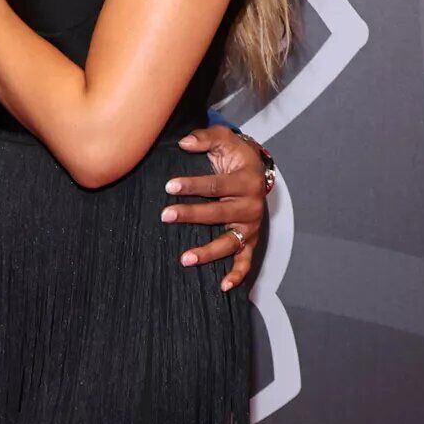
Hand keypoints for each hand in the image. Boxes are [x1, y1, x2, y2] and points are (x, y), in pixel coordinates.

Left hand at [161, 124, 267, 291]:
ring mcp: (251, 226)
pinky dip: (237, 275)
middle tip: (166, 216)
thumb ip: (205, 138)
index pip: (216, 184)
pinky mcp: (251, 241)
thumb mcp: (224, 140)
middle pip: (218, 213)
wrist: (257, 171)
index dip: (192, 185)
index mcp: (245, 180)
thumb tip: (184, 143)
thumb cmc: (235, 157)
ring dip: (208, 252)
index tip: (169, 187)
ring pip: (229, 242)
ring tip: (184, 258)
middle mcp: (250, 205)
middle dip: (191, 215)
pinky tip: (223, 286)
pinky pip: (246, 261)